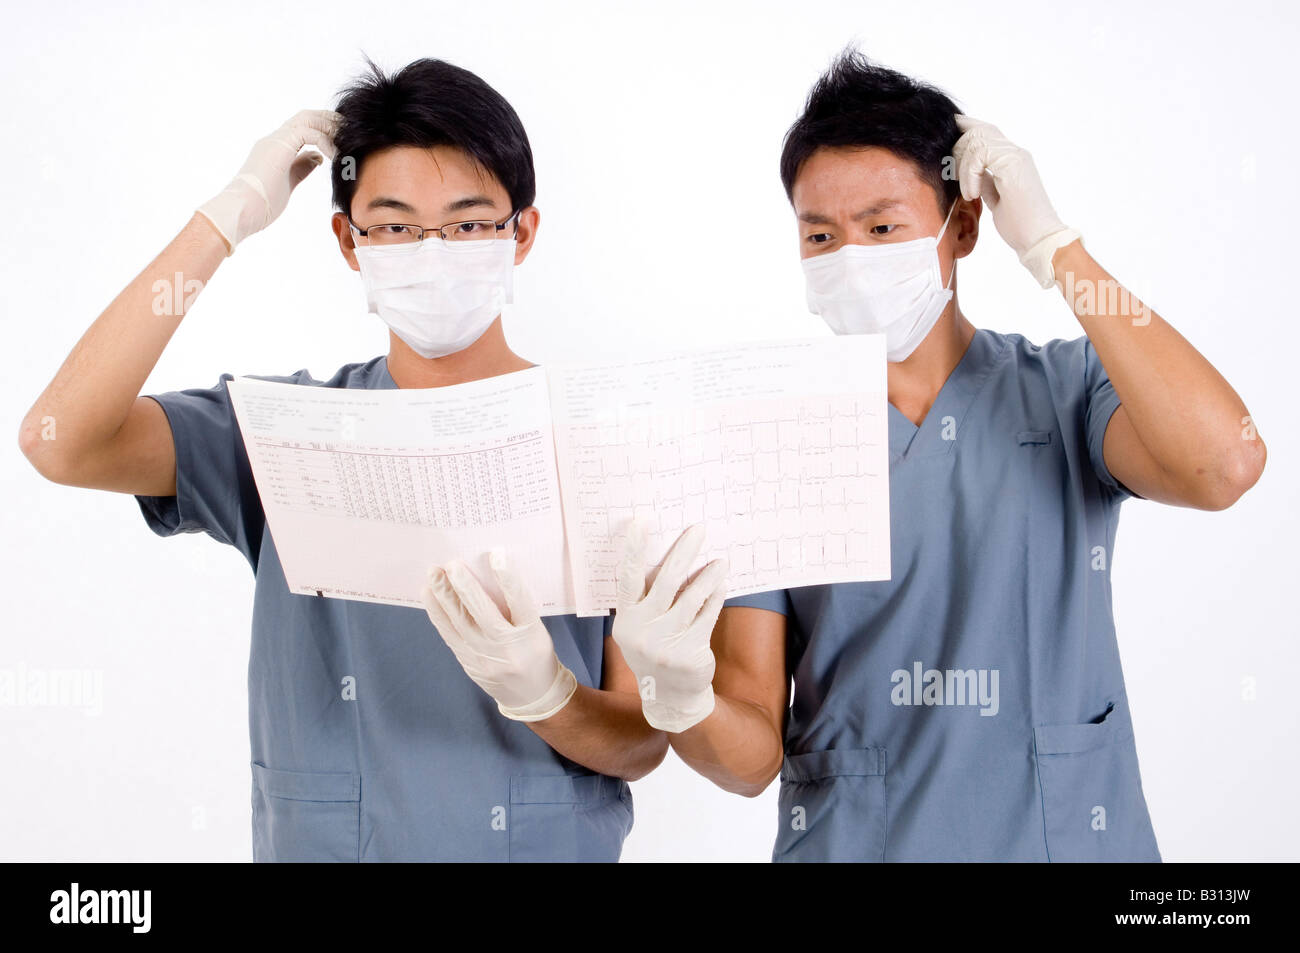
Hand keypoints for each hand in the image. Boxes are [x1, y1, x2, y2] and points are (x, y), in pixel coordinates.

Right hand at [196, 108, 340, 255]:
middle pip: (306, 117)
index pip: (302, 128)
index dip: (323, 129)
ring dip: (330, 128)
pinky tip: (337, 157)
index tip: (343, 139)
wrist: (241, 211)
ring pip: (308, 119)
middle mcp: (274, 139)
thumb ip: (302, 167)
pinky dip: (326, 142)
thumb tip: (318, 158)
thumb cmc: (261, 205)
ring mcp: (275, 141)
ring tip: (349, 142)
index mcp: (276, 147)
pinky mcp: (279, 147)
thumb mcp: (289, 182)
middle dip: (330, 121)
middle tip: (352, 131)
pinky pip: (309, 133)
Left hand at [421, 550, 576, 721]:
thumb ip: (516, 608)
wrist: (532, 696)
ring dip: (444, 595)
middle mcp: (507, 648)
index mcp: (531, 635)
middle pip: (484, 613)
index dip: (508, 578)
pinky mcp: (468, 662)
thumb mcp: (537, 630)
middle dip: (466, 586)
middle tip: (452, 563)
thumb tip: (486, 576)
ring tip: (433, 573)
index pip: (520, 603)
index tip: (497, 555)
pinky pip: (448, 634)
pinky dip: (437, 612)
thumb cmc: (536, 654)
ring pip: (460, 622)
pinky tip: (428, 594)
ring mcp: (484, 657)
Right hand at [611, 520, 728, 732]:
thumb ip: (646, 600)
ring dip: (708, 576)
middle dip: (683, 552)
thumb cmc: (654, 650)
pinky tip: (722, 585)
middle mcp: (642, 631)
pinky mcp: (691, 653)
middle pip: (665, 582)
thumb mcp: (639, 628)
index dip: (634, 549)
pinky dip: (715, 598)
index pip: (628, 578)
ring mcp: (667, 644)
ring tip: (720, 561)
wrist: (669, 697)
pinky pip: (707, 616)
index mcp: (626, 620)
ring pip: (691, 598)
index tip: (641, 522)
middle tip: (698, 530)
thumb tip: (666, 556)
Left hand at [952, 114, 1080, 287]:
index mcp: (1012, 159)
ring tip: (967, 191)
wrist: (1038, 239)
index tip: (947, 141)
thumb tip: (969, 172)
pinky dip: (970, 174)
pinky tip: (973, 194)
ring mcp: (1015, 157)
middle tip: (951, 173)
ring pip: (977, 139)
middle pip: (979, 130)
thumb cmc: (1020, 224)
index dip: (965, 129)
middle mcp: (1015, 153)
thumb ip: (986, 181)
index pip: (986, 131)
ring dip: (963, 165)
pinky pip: (980, 155)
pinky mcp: (1012, 165)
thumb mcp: (995, 198)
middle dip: (957, 147)